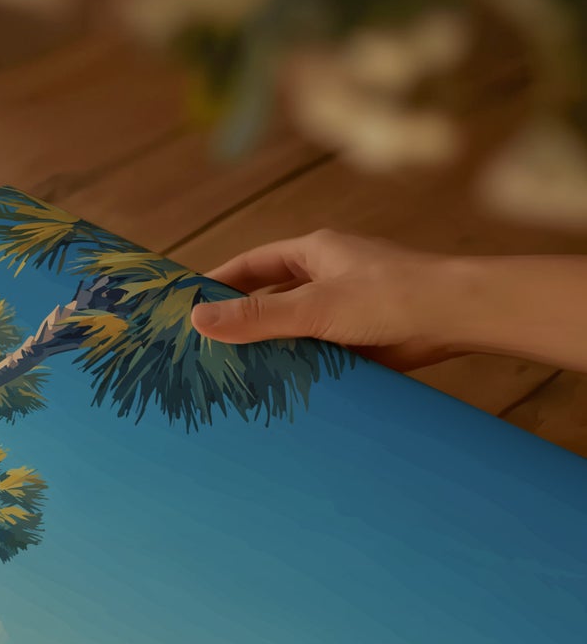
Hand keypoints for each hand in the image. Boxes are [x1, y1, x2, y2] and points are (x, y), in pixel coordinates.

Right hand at [190, 229, 461, 369]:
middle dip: (240, 321)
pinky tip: (277, 390)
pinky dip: (297, 369)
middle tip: (203, 349)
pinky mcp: (359, 340)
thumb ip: (256, 316)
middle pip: (269, 298)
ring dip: (269, 349)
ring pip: (292, 330)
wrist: (456, 318)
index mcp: (315, 253)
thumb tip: (196, 320)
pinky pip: (316, 354)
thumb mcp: (313, 307)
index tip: (186, 306)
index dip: (219, 283)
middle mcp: (327, 277)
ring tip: (231, 376)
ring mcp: (343, 309)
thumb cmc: (390, 296)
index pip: (252, 265)